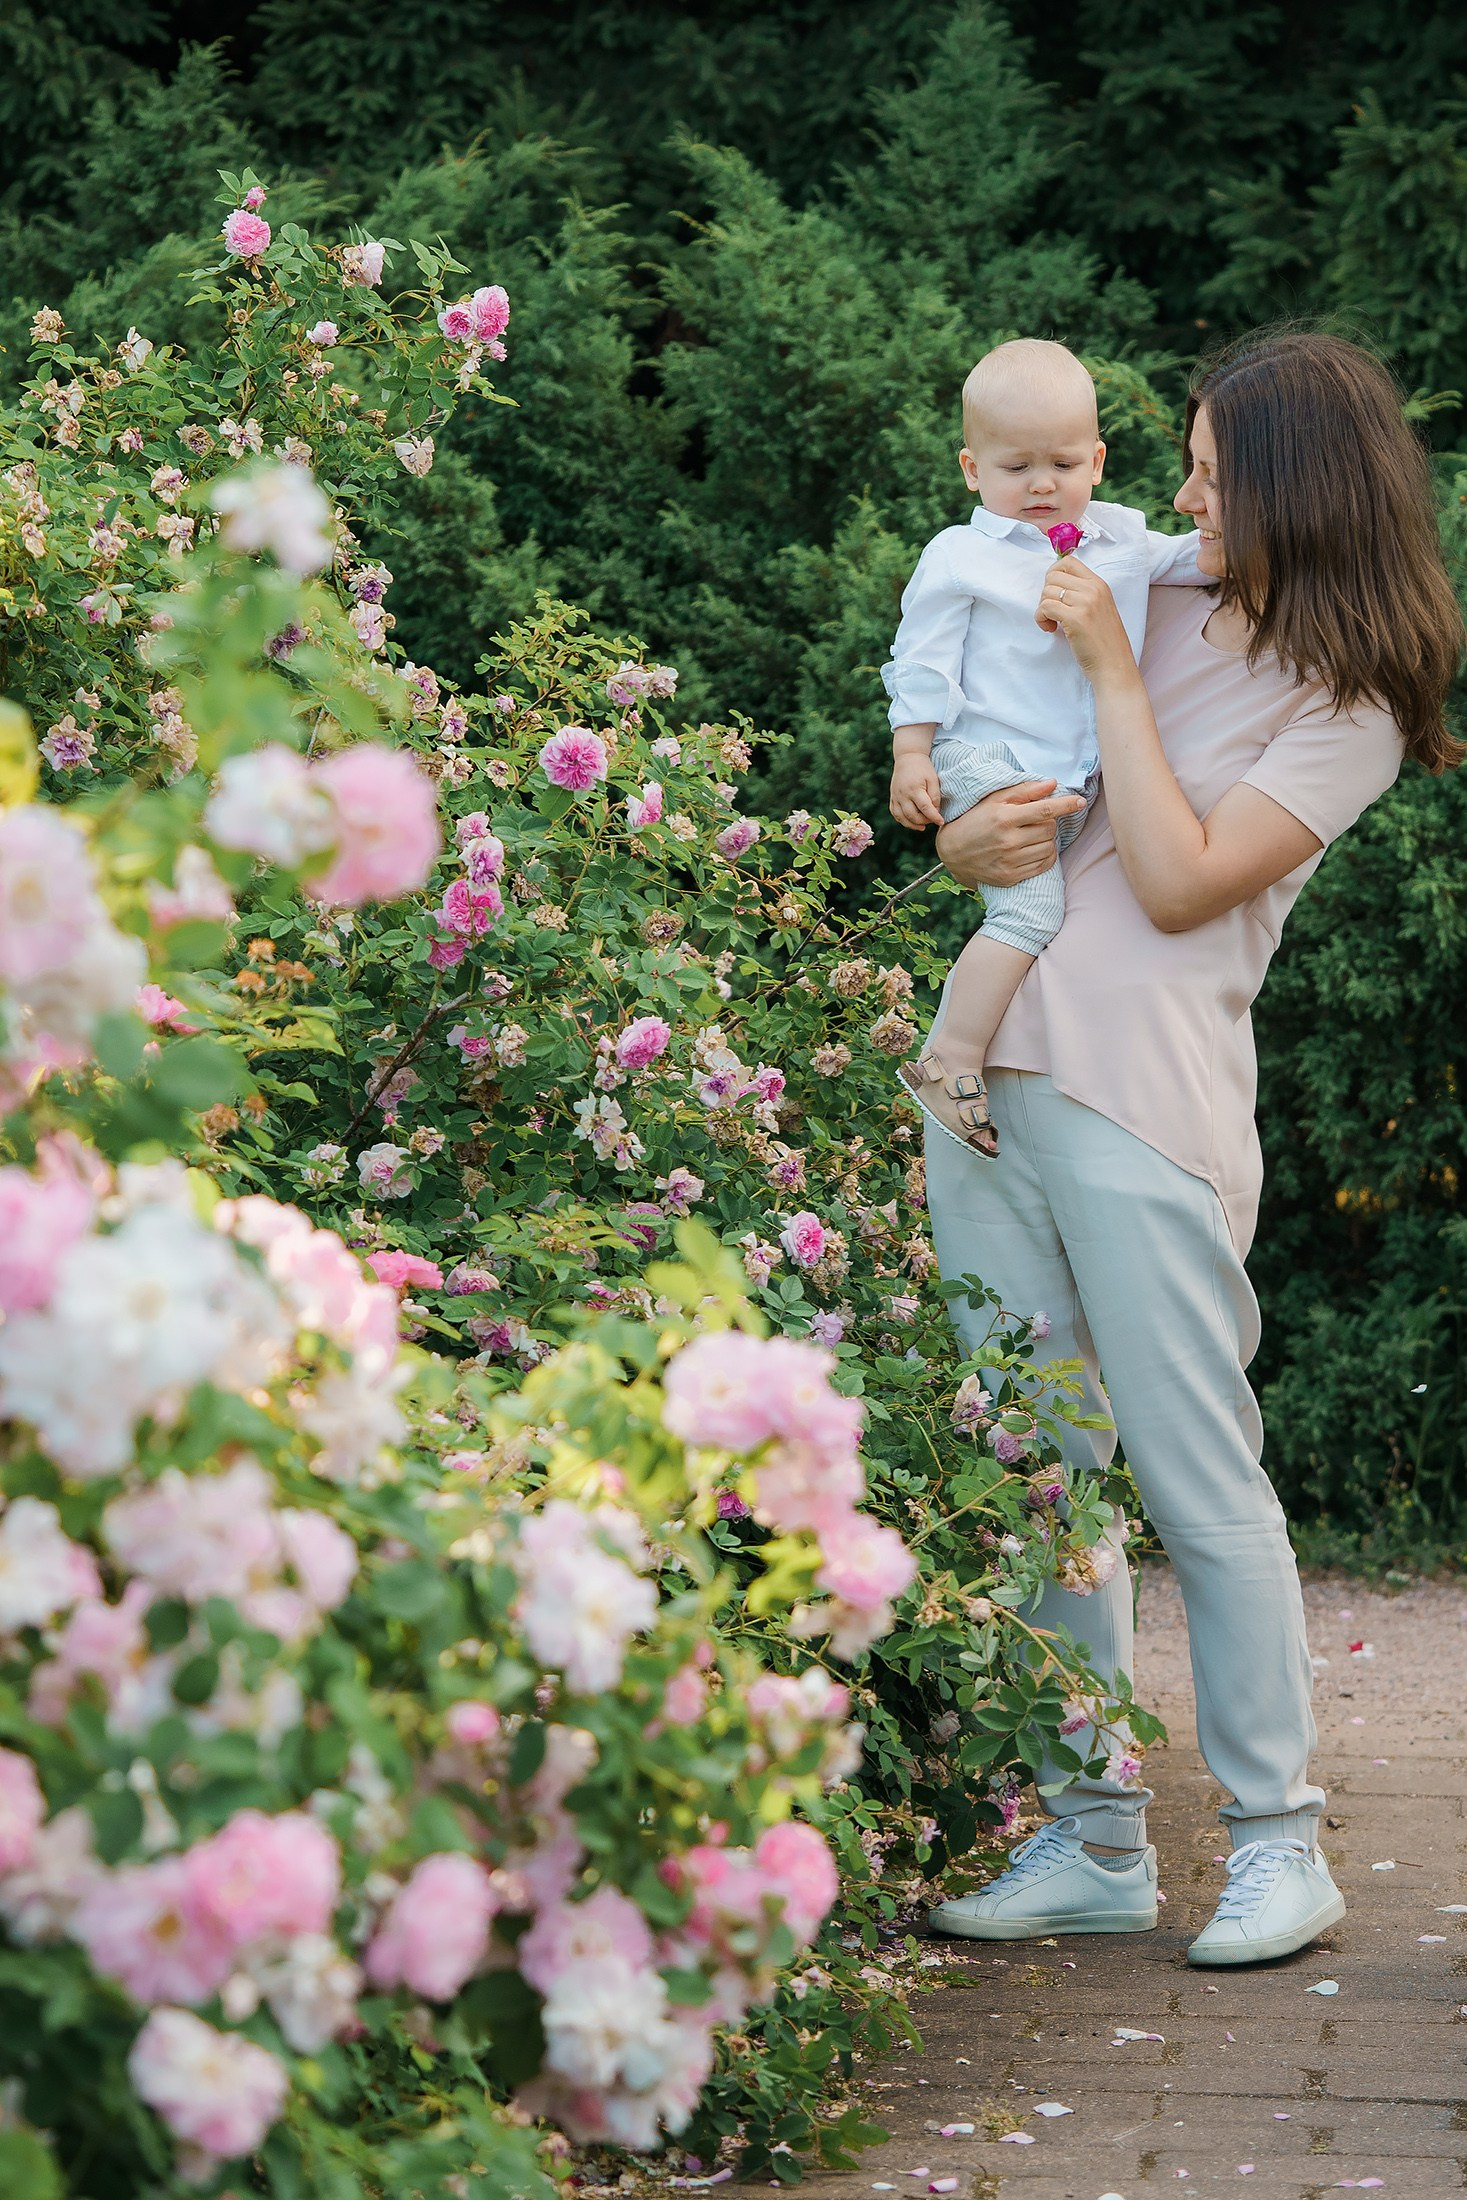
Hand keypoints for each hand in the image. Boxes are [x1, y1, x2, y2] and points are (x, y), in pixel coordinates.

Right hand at [890, 750, 944, 828]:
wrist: (907, 757)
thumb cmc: (923, 767)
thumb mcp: (933, 779)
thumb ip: (935, 795)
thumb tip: (936, 811)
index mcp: (914, 789)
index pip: (925, 808)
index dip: (934, 817)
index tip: (941, 822)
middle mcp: (903, 794)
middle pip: (912, 815)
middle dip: (924, 821)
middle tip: (932, 820)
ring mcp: (895, 797)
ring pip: (902, 817)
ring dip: (912, 825)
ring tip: (922, 826)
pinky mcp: (892, 797)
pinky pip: (895, 814)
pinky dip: (902, 820)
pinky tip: (911, 821)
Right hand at [935, 779, 1085, 888]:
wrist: (953, 853)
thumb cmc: (975, 820)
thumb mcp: (994, 800)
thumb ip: (1024, 791)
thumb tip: (1052, 784)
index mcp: (1005, 817)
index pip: (1045, 810)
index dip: (1066, 805)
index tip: (1080, 802)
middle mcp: (1008, 840)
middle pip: (1050, 830)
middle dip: (1049, 823)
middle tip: (1036, 821)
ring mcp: (1010, 861)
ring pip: (1049, 848)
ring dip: (1047, 840)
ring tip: (1033, 835)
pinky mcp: (1011, 876)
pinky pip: (1043, 865)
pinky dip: (1046, 855)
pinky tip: (1034, 849)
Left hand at [1035, 556, 1137, 685]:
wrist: (1115, 666)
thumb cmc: (1104, 643)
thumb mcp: (1100, 609)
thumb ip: (1083, 594)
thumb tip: (1056, 586)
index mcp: (1099, 584)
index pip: (1068, 561)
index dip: (1053, 575)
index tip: (1054, 593)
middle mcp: (1093, 589)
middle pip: (1053, 575)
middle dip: (1046, 594)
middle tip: (1052, 612)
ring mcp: (1085, 602)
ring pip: (1047, 592)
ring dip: (1042, 609)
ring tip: (1051, 623)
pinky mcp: (1075, 618)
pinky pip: (1045, 607)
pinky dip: (1040, 618)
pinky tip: (1049, 629)